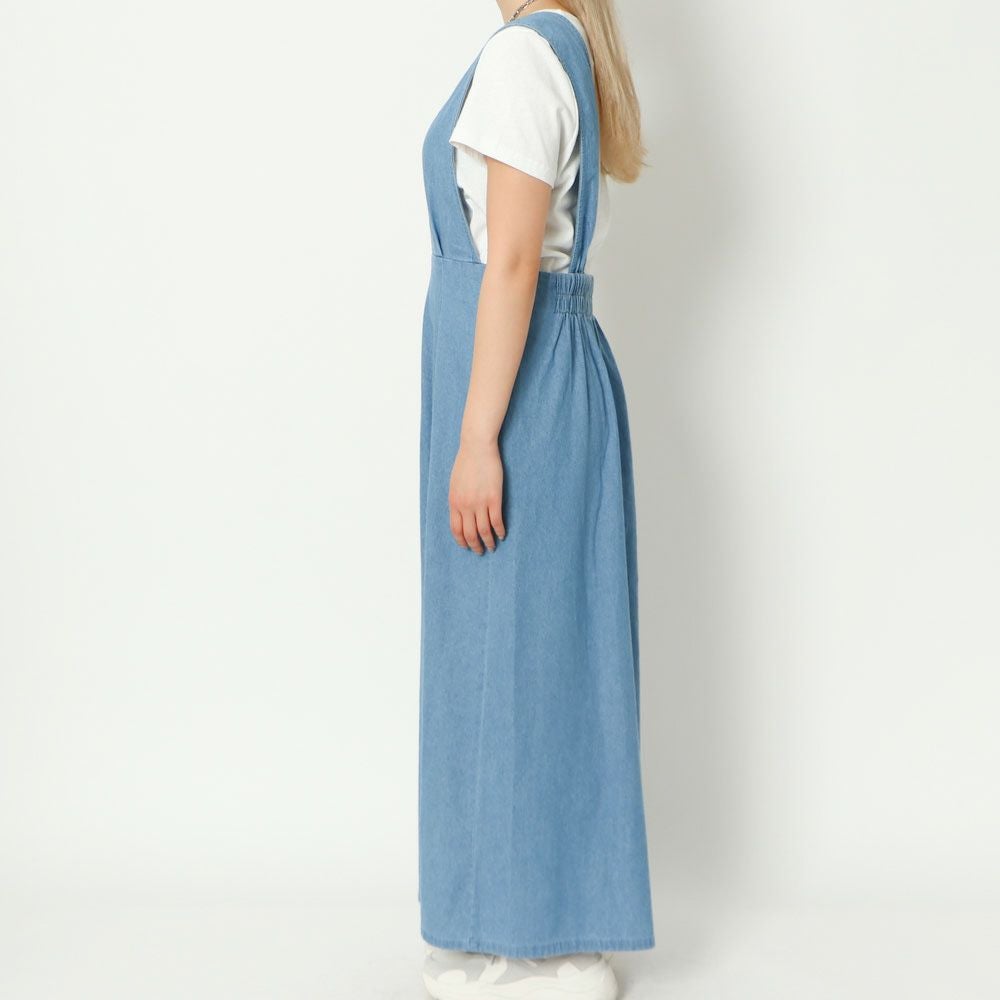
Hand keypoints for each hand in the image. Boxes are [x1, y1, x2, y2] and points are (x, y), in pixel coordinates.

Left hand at [448, 437, 505, 553]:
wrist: (477, 448)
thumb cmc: (466, 463)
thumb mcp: (455, 484)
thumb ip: (457, 500)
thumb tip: (460, 514)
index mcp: (454, 502)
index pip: (456, 529)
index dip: (461, 541)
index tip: (466, 546)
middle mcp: (465, 506)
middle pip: (470, 534)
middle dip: (475, 546)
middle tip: (480, 551)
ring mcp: (480, 503)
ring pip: (484, 531)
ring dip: (489, 542)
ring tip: (493, 546)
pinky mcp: (494, 498)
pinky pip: (496, 521)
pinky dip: (500, 531)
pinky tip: (502, 535)